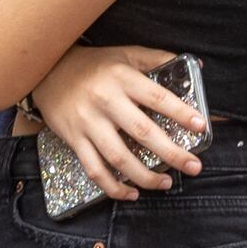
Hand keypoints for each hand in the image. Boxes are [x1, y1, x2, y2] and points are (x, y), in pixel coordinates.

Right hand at [24, 43, 203, 195]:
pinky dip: (114, 187)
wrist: (46, 70)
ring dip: (145, 176)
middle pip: (143, 133)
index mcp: (122, 78)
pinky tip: (131, 193)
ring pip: (119, 157)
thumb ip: (158, 59)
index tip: (200, 126)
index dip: (180, 112)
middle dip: (172, 153)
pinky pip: (95, 169)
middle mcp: (106, 101)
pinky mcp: (74, 140)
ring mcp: (88, 123)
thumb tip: (197, 65)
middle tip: (194, 166)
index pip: (157, 97)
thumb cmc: (93, 65)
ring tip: (166, 183)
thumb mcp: (125, 54)